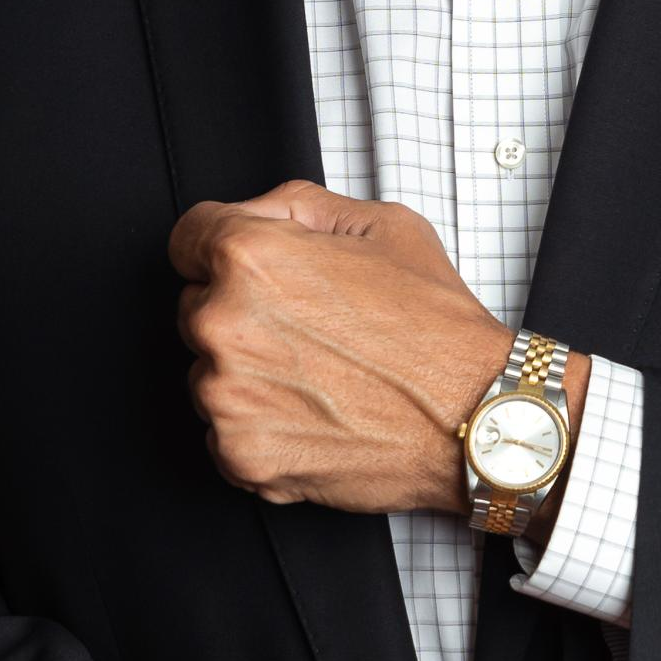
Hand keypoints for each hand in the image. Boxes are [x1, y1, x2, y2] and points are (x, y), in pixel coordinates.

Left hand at [171, 180, 538, 514]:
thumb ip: (298, 205)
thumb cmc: (435, 327)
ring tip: (320, 372)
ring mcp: (226, 396)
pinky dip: (260, 425)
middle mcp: (224, 325)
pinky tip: (315, 412)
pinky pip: (225, 430)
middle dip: (241, 310)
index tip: (245, 266)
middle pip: (196, 306)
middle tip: (310, 326)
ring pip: (209, 372)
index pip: (187, 238)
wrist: (473, 418)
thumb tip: (256, 213)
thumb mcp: (383, 224)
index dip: (221, 244)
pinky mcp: (239, 455)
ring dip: (248, 372)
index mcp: (250, 258)